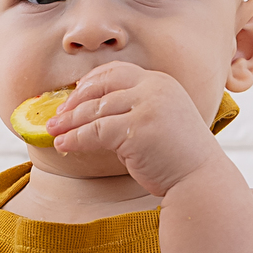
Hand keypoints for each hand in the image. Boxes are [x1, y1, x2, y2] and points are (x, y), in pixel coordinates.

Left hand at [46, 63, 220, 196]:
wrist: (200, 180)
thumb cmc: (177, 158)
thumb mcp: (156, 123)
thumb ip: (130, 112)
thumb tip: (91, 117)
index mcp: (160, 82)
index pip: (117, 72)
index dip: (90, 83)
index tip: (72, 97)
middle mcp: (155, 88)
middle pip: (102, 86)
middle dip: (74, 100)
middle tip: (56, 116)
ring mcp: (148, 106)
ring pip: (95, 109)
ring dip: (69, 122)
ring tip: (52, 131)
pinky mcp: (138, 129)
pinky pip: (96, 131)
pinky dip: (75, 138)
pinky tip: (63, 144)